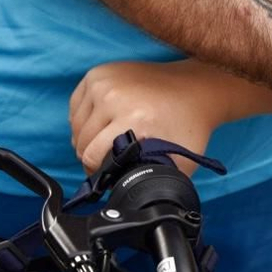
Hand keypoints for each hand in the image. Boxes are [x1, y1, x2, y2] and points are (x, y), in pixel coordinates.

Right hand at [70, 60, 227, 173]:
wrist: (195, 88)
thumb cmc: (188, 125)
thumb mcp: (178, 160)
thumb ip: (152, 180)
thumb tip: (131, 198)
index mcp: (134, 118)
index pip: (92, 154)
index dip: (96, 171)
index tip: (106, 174)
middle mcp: (115, 96)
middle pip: (81, 139)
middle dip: (90, 155)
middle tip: (105, 160)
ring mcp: (105, 81)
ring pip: (76, 123)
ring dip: (85, 137)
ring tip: (103, 144)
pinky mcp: (99, 73)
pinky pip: (76, 105)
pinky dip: (83, 118)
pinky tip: (99, 126)